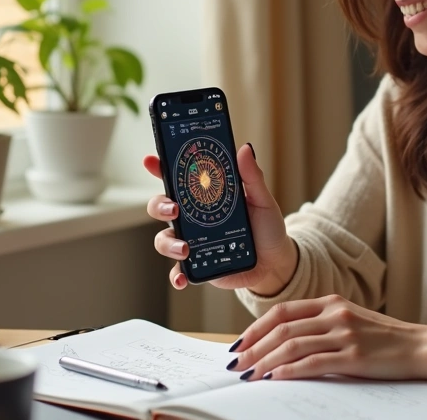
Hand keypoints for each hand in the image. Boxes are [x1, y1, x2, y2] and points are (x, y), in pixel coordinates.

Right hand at [143, 143, 297, 292]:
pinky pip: (177, 271)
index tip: (150, 161)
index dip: (160, 168)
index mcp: (203, 196)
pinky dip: (176, 275)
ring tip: (185, 249)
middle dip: (160, 205)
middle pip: (161, 206)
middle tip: (174, 208)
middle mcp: (191, 217)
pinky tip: (182, 277)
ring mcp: (191, 241)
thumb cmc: (266, 226)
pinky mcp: (196, 265)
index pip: (176, 179)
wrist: (276, 261)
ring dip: (168, 243)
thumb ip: (252, 176)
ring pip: (164, 239)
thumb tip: (245, 149)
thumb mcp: (262, 199)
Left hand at [225, 295, 426, 392]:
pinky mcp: (353, 357)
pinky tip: (275, 378)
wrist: (421, 346)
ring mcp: (343, 334)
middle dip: (254, 347)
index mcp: (330, 302)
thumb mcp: (350, 319)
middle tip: (237, 363)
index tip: (240, 343)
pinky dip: (289, 371)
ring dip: (266, 361)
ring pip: (292, 346)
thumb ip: (320, 324)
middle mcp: (333, 314)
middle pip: (281, 329)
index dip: (256, 327)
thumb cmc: (384, 337)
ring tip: (251, 374)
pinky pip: (312, 363)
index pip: (282, 312)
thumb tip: (283, 342)